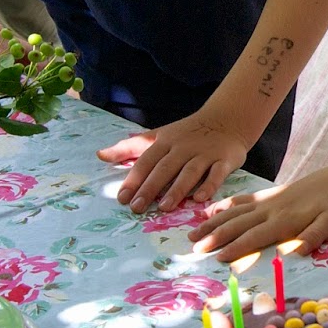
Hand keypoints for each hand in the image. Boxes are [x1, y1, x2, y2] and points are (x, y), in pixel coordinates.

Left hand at [97, 110, 247, 213]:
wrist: (227, 120)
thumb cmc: (187, 132)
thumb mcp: (157, 135)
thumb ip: (130, 147)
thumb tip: (100, 155)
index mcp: (166, 141)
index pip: (146, 161)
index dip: (134, 179)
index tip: (122, 198)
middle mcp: (184, 147)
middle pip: (165, 168)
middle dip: (150, 188)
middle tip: (138, 208)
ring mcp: (205, 153)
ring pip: (190, 172)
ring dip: (177, 189)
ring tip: (165, 207)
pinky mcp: (225, 160)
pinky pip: (217, 173)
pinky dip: (209, 185)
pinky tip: (200, 199)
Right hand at [187, 170, 327, 261]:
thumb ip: (314, 235)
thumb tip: (297, 251)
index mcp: (284, 220)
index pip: (256, 236)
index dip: (237, 247)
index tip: (219, 257)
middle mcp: (269, 210)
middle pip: (238, 224)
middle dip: (216, 236)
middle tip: (195, 249)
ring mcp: (264, 202)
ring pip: (233, 213)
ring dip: (212, 223)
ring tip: (193, 235)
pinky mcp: (264, 196)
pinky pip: (239, 201)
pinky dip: (222, 206)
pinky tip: (208, 212)